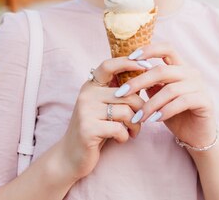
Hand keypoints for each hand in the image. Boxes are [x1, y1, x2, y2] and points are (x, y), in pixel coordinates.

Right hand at [59, 58, 145, 179]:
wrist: (70, 156)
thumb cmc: (95, 129)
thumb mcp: (104, 107)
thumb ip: (119, 93)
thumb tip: (146, 77)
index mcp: (91, 86)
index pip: (109, 65)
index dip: (129, 62)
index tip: (147, 65)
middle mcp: (86, 95)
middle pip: (128, 94)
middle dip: (141, 109)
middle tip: (141, 121)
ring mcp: (86, 111)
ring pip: (126, 112)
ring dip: (135, 125)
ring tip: (132, 132)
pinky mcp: (88, 129)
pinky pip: (119, 129)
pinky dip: (125, 136)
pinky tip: (121, 139)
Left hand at [115, 43, 216, 148]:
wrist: (196, 136)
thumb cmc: (175, 115)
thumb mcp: (159, 97)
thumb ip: (150, 85)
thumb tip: (126, 75)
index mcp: (180, 67)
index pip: (166, 48)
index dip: (148, 49)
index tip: (130, 58)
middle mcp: (191, 72)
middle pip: (162, 70)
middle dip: (139, 82)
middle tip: (122, 94)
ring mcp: (199, 86)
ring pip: (170, 90)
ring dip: (150, 104)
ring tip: (138, 117)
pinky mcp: (204, 101)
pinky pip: (182, 102)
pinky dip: (166, 111)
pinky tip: (155, 120)